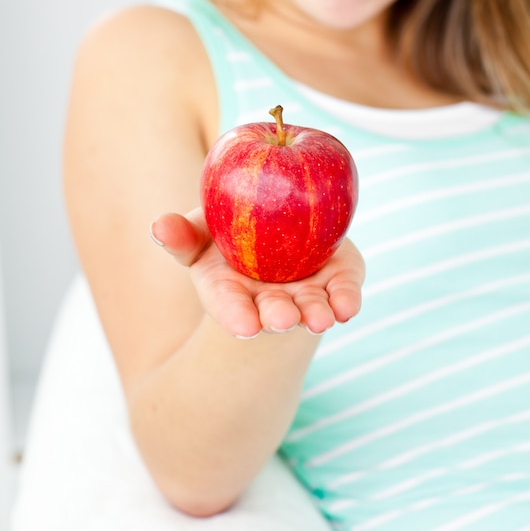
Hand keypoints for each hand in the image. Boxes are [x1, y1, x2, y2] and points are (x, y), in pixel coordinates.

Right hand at [150, 209, 363, 338]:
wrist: (276, 230)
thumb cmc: (228, 237)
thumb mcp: (201, 234)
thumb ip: (181, 236)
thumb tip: (159, 227)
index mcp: (233, 293)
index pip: (231, 307)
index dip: (236, 316)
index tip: (246, 326)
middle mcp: (270, 300)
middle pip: (274, 311)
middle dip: (278, 316)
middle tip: (283, 319)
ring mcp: (306, 293)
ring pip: (312, 307)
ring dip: (316, 313)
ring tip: (321, 318)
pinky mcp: (337, 278)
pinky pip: (343, 291)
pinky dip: (347, 298)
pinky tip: (348, 306)